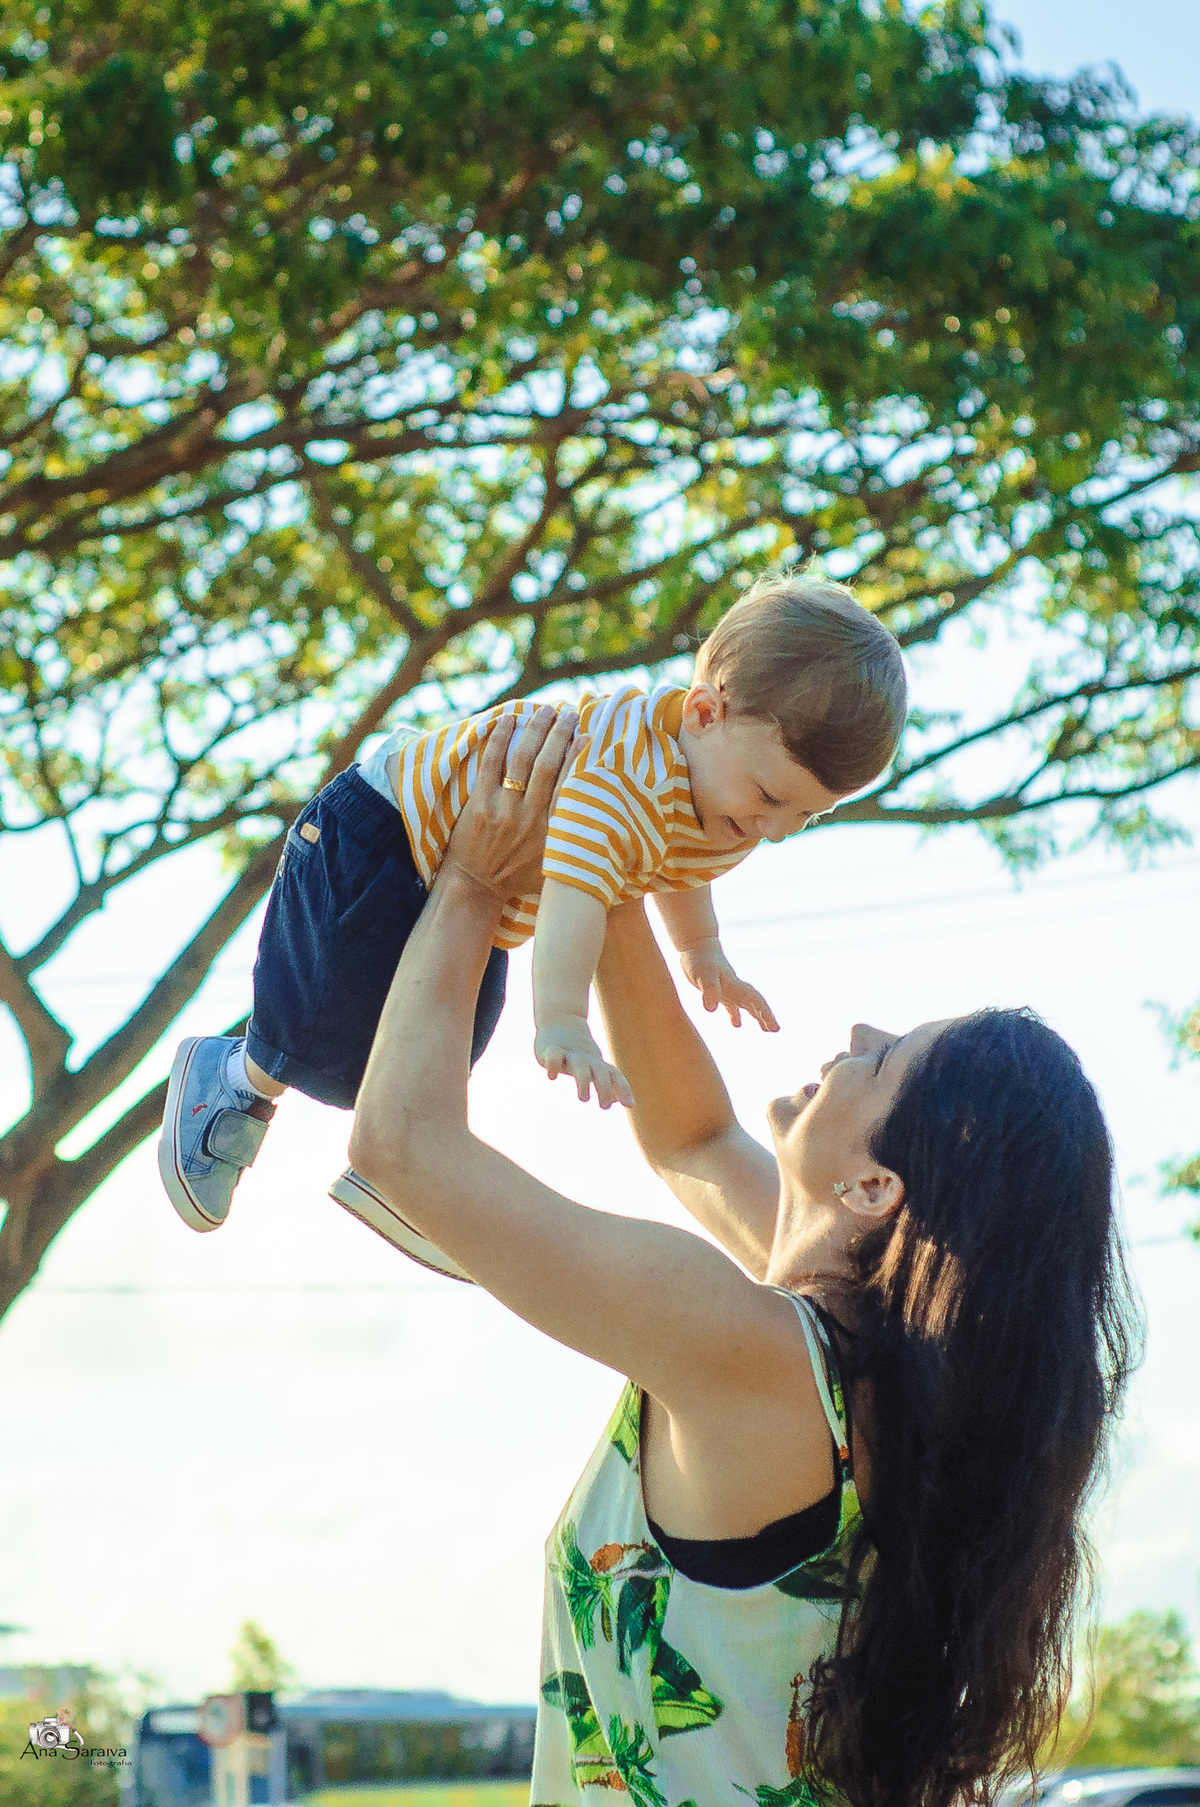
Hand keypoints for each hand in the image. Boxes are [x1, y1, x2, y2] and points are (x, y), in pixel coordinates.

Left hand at [443, 705, 577, 900]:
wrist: (477, 886)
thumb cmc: (521, 876)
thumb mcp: (556, 863)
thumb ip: (573, 838)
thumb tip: (603, 815)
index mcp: (552, 830)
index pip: (569, 783)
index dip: (578, 754)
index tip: (586, 733)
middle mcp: (530, 817)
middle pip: (548, 764)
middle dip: (559, 733)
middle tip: (567, 713)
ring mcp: (503, 809)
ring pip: (521, 759)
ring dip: (534, 729)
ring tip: (544, 710)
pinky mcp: (480, 804)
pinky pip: (491, 763)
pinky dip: (500, 738)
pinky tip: (509, 720)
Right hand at [535, 1015, 634, 1109]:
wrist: (559, 1020)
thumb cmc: (580, 1053)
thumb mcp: (595, 1067)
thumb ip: (609, 1085)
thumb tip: (621, 1101)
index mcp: (597, 1064)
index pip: (614, 1075)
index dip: (623, 1088)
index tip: (630, 1105)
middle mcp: (586, 1059)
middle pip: (600, 1072)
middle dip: (604, 1088)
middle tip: (605, 1107)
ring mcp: (569, 1054)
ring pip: (580, 1066)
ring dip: (584, 1082)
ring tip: (584, 1099)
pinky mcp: (550, 1049)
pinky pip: (554, 1056)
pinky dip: (554, 1065)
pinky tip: (552, 1076)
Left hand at [679, 939, 779, 1031]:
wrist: (696, 944)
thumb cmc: (700, 960)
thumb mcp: (703, 975)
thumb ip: (709, 991)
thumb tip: (711, 1010)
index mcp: (736, 985)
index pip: (755, 1001)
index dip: (765, 1013)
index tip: (774, 1026)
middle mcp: (736, 988)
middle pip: (755, 1003)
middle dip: (766, 1016)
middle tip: (776, 1030)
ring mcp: (728, 989)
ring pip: (746, 1005)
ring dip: (757, 1016)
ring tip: (767, 1030)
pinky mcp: (718, 990)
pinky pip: (731, 1005)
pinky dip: (735, 1014)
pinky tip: (737, 1025)